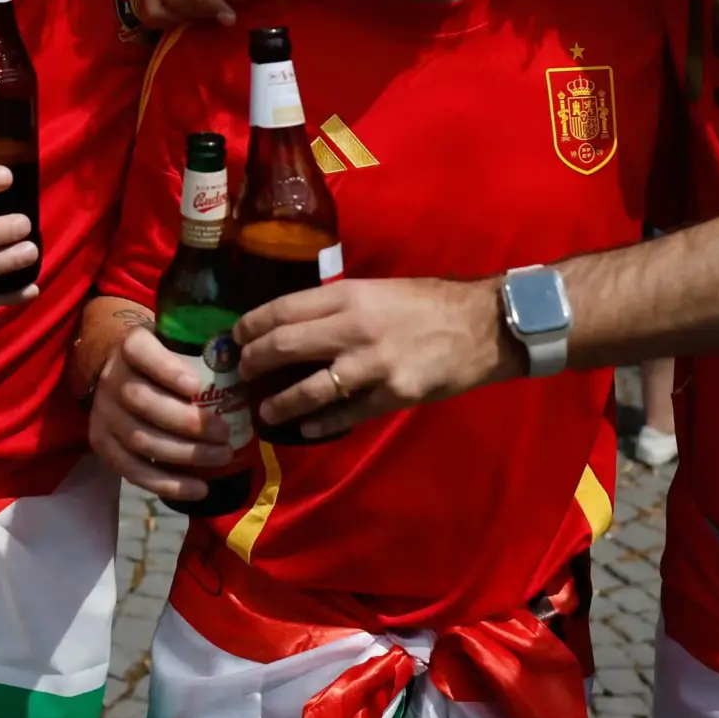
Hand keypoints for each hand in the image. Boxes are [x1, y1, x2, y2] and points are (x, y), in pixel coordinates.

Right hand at [89, 326, 232, 500]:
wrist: (120, 374)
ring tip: (221, 457)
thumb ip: (201, 351)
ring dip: (184, 454)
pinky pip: (132, 470)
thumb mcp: (175, 344)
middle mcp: (112, 378)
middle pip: (142, 401)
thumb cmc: (163, 361)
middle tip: (224, 433)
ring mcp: (103, 414)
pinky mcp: (102, 444)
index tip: (196, 386)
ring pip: (140, 439)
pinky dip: (168, 484)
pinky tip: (199, 489)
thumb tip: (247, 368)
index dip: (167, 370)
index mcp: (131, 346)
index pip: (141, 351)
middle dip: (187, 422)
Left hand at [232, 277, 517, 439]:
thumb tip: (292, 323)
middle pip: (284, 345)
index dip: (251, 325)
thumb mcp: (376, 289)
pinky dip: (320, 423)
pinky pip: (345, 414)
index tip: (235, 336)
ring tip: (264, 410)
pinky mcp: (393, 394)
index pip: (282, 308)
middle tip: (242, 372)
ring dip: (279, 402)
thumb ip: (336, 305)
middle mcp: (354, 327)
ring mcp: (373, 364)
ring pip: (309, 388)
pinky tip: (306, 428)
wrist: (482, 324)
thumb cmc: (428, 302)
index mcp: (348, 295)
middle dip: (253, 362)